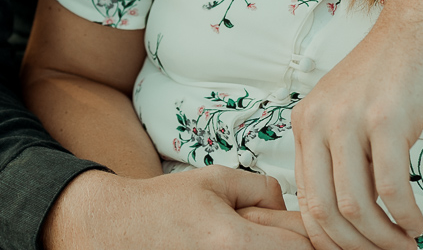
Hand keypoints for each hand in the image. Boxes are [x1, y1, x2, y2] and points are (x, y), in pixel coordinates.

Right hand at [42, 166, 312, 249]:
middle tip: (273, 229)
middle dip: (288, 244)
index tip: (299, 225)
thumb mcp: (216, 179)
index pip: (301, 246)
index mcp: (233, 242)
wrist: (117, 228)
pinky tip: (231, 244)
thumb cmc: (163, 205)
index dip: (306, 233)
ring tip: (246, 235)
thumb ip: (262, 189)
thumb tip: (288, 206)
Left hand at [291, 0, 422, 249]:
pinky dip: (405, 216)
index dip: (330, 238)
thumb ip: (339, 154)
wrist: (422, 23)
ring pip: (355, 206)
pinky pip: (392, 187)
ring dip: (383, 237)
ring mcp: (350, 119)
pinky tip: (417, 221)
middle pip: (325, 211)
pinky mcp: (386, 118)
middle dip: (356, 245)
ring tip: (405, 242)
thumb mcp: (348, 110)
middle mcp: (319, 121)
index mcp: (305, 122)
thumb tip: (345, 216)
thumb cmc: (394, 71)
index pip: (305, 201)